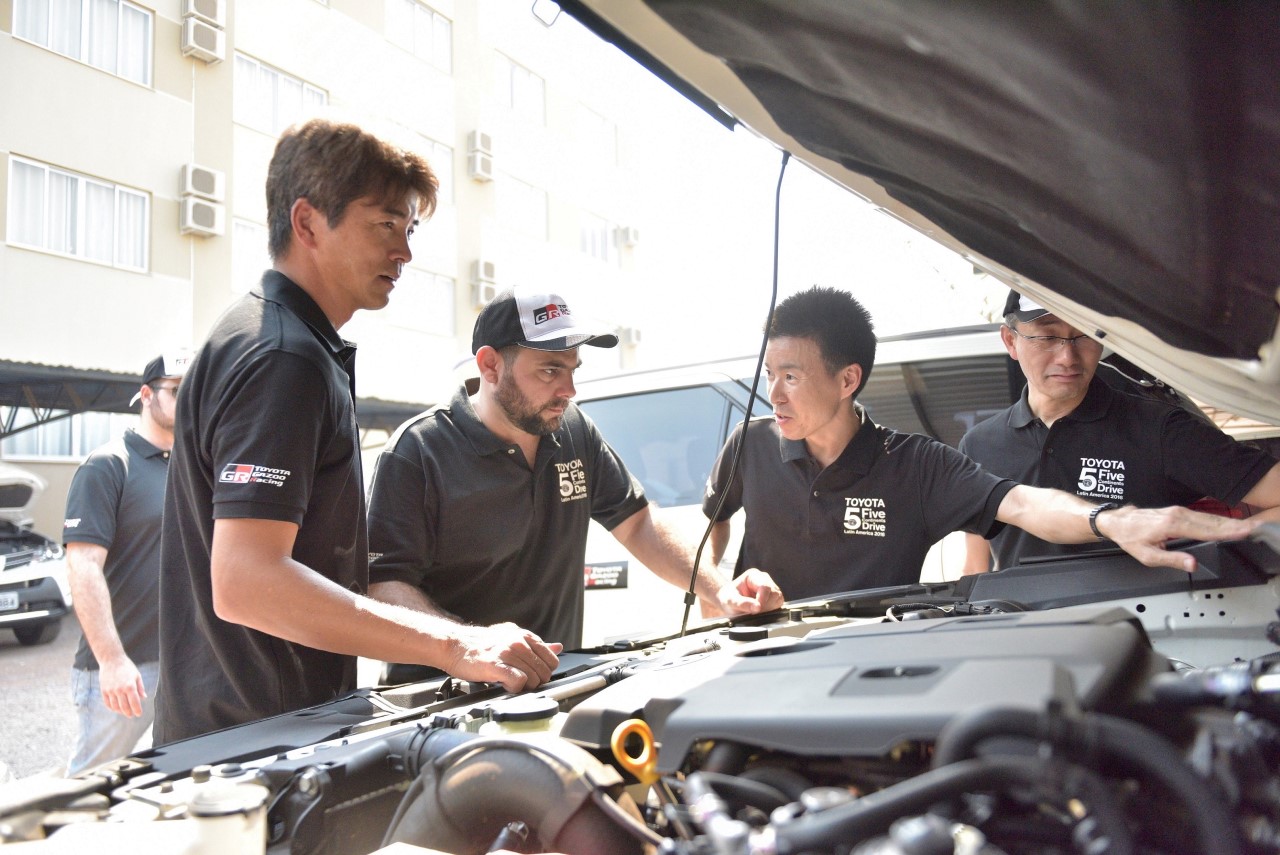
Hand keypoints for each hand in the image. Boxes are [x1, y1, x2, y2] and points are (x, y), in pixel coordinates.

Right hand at [99, 656, 145, 717]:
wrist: (111, 660)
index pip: (134, 703)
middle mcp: (120, 690)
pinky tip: (116, 708)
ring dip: (120, 712)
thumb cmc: (127, 667)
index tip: (139, 714)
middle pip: (124, 707)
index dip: (137, 710)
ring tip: (124, 712)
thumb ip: (140, 687)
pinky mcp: (104, 690)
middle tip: (132, 715)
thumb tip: (144, 698)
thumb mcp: (137, 675)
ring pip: (115, 707)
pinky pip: (107, 703)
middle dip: (129, 713)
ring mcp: (110, 691)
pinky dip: (112, 708)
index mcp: (130, 686)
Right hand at [446, 623, 561, 691]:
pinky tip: (504, 685)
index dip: (543, 672)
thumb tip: (557, 647)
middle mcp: (519, 642)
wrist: (454, 645)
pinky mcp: (496, 665)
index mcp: (525, 636)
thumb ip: (536, 644)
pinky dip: (514, 688)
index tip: (531, 674)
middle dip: (534, 682)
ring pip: (533, 679)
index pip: (552, 660)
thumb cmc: (481, 644)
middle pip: (544, 673)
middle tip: (518, 680)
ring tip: (508, 681)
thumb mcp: (511, 637)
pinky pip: (519, 682)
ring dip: (523, 687)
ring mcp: (508, 653)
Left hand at [712, 568, 784, 615]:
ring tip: (755, 612)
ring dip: (768, 609)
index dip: (763, 599)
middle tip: (753, 613)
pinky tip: (760, 613)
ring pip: (778, 599)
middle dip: (765, 606)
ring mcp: (770, 588)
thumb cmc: (728, 598)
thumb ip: (742, 603)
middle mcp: (764, 579)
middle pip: (774, 593)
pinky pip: (778, 605)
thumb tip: (757, 608)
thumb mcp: (730, 601)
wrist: (728, 603)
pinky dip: (771, 611)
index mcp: (753, 575)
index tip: (756, 610)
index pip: (765, 586)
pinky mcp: (774, 598)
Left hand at [1101, 505, 1258, 572]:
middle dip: (1235, 525)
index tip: (1243, 533)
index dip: (1226, 532)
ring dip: (1229, 522)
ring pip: (1209, 517)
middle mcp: (1177, 515)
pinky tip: (1228, 524)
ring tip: (1248, 527)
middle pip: (1212, 521)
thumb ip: (1172, 560)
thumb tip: (1192, 564)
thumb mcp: (1147, 555)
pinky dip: (1218, 520)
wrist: (1118, 522)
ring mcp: (1178, 511)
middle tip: (1255, 529)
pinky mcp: (1178, 512)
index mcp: (1172, 525)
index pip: (1206, 530)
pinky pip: (1203, 516)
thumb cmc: (1130, 537)